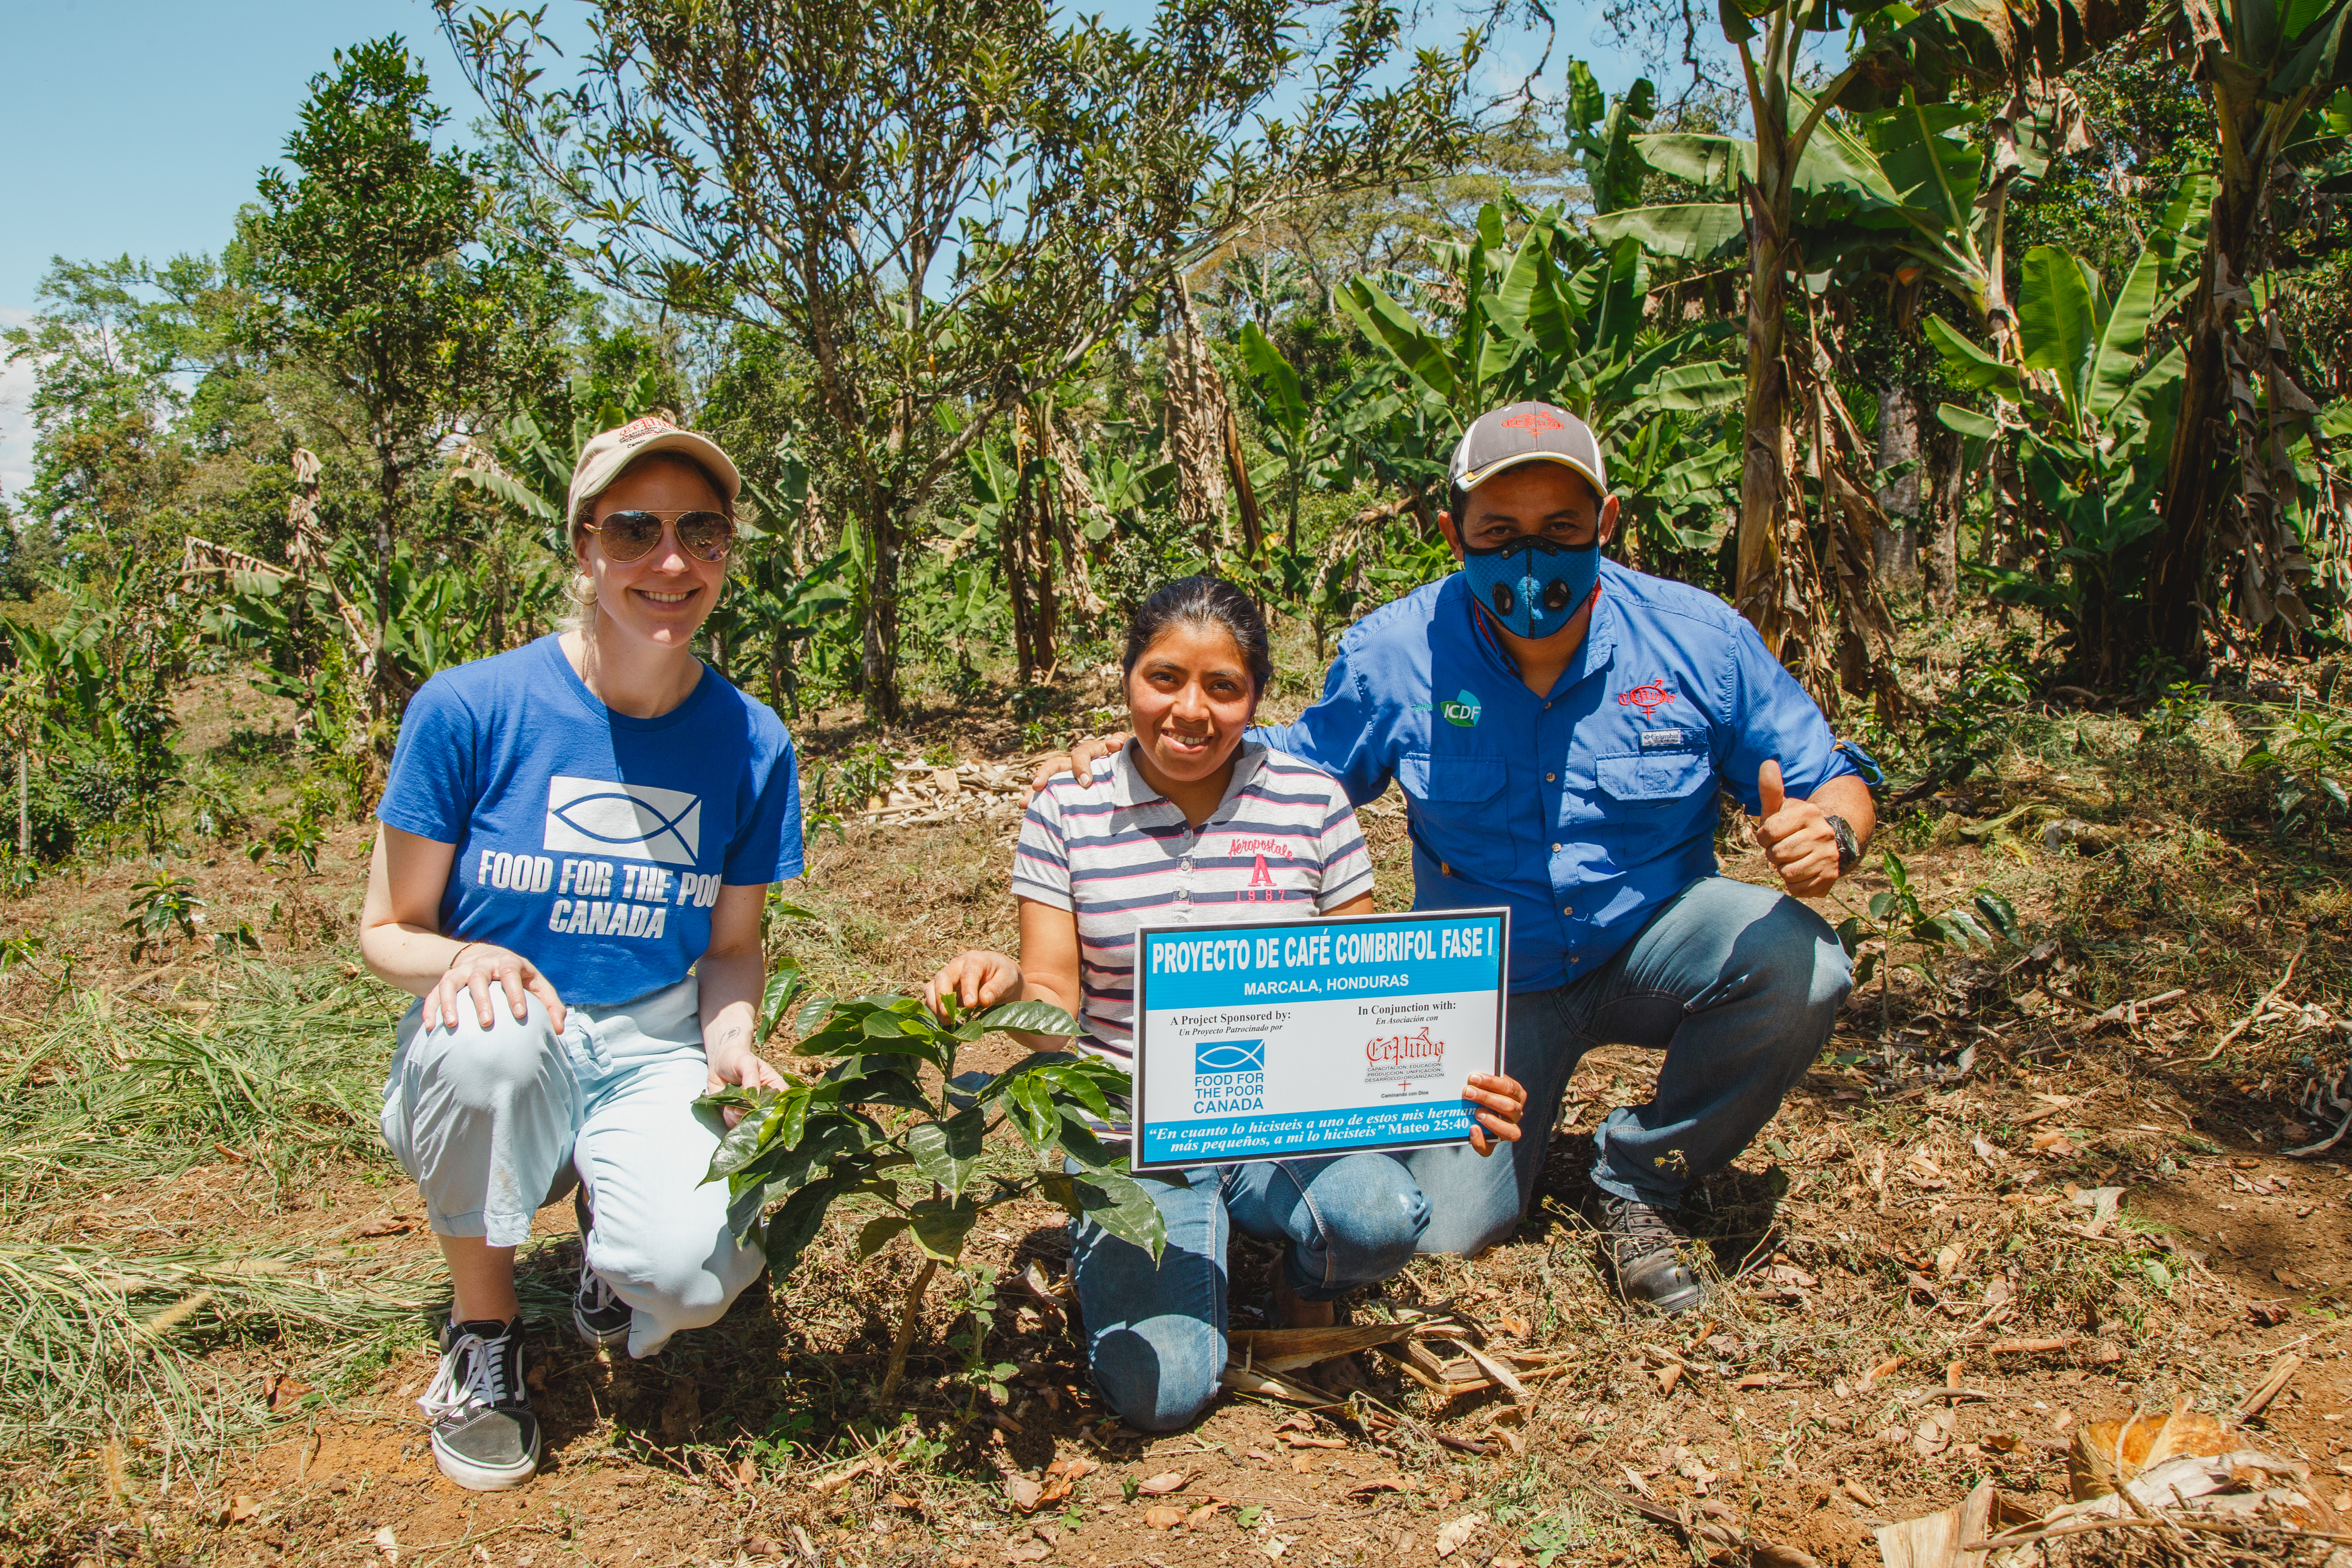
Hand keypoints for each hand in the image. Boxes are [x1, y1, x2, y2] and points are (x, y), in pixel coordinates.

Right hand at [430, 943, 565, 1035]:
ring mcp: (462, 971)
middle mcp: (482, 964)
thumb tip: (560, 1029)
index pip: (511, 974)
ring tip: (453, 1025)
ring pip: (452, 983)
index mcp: (508, 962)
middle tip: (486, 1022)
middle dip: (482, 1000)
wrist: (488, 956)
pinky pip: (434, 992)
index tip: (520, 1014)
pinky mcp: (446, 979)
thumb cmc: (518, 977)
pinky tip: (430, 1026)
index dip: (515, 993)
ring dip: (450, 1003)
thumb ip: (551, 1005)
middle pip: (479, 978)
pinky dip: (430, 1008)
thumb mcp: (537, 984)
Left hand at [703, 1026, 788, 1125]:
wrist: (719, 1061)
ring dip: (741, 1117)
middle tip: (741, 1108)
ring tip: (733, 1106)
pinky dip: (731, 1118)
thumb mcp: (745, 1062)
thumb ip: (751, 1076)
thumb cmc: (736, 1058)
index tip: (767, 1110)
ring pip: (752, 1121)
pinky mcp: (737, 1113)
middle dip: (755, 1115)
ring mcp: (751, 1108)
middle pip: (768, 1115)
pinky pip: (737, 1123)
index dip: (780, 1108)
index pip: (783, 1099)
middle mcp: (764, 1100)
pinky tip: (727, 1107)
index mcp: (774, 1086)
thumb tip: (753, 1094)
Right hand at [923, 950, 1023, 1020]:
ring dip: (934, 1004)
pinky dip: (933, 1008)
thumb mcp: (1008, 979)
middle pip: (943, 977)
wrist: (999, 976)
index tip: (970, 1005)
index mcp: (975, 960)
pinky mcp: (942, 988)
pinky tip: (943, 1021)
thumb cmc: (1004, 975)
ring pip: (931, 986)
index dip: (967, 989)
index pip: (968, 973)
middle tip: (948, 1015)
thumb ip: (997, 988)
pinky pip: (931, 996)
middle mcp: (957, 965)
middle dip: (943, 996)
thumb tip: (984, 999)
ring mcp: (948, 976)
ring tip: (945, 1021)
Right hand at [1027, 732, 1130, 793]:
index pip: (1081, 754)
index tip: (1085, 782)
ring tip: (1024, 803)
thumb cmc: (1134, 760)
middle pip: (1056, 764)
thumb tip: (1112, 743)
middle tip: (1036, 787)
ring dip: (1036, 791)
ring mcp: (1071, 777)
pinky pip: (1055, 796)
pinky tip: (1032, 811)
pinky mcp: (1071, 792)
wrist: (1139, 774)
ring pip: (1050, 780)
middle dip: (1045, 774)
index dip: (1081, 766)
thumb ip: (1123, 743)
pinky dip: (1043, 803)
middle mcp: (1078, 763)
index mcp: (1093, 752)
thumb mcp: (1131, 750)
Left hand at [1462, 1072, 1527, 1156]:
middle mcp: (1516, 1113)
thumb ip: (1481, 1080)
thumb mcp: (1485, 1083)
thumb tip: (1469, 1075)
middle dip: (1487, 1098)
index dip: (1491, 1082)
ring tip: (1476, 1112)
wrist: (1475, 1105)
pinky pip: (1489, 1149)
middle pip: (1508, 1107)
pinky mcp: (1492, 1143)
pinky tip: (1471, 1129)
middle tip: (1467, 1092)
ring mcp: (1507, 1129)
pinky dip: (1479, 1140)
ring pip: (1508, 1131)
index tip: (1473, 1077)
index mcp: (1517, 1094)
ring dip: (1491, 1121)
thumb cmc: (1481, 1090)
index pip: (1509, 1087)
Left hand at [1754, 759, 1842, 896]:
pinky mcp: (1830, 876)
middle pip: (1776, 855)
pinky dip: (1794, 884)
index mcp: (1808, 813)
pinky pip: (1797, 888)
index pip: (1768, 833)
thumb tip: (1767, 762)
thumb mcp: (1780, 808)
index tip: (1772, 835)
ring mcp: (1829, 856)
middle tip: (1783, 848)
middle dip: (1773, 854)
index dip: (1764, 838)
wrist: (1827, 843)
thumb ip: (1771, 789)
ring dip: (1783, 869)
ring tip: (1792, 859)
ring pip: (1787, 873)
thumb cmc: (1793, 826)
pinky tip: (1801, 871)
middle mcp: (1822, 833)